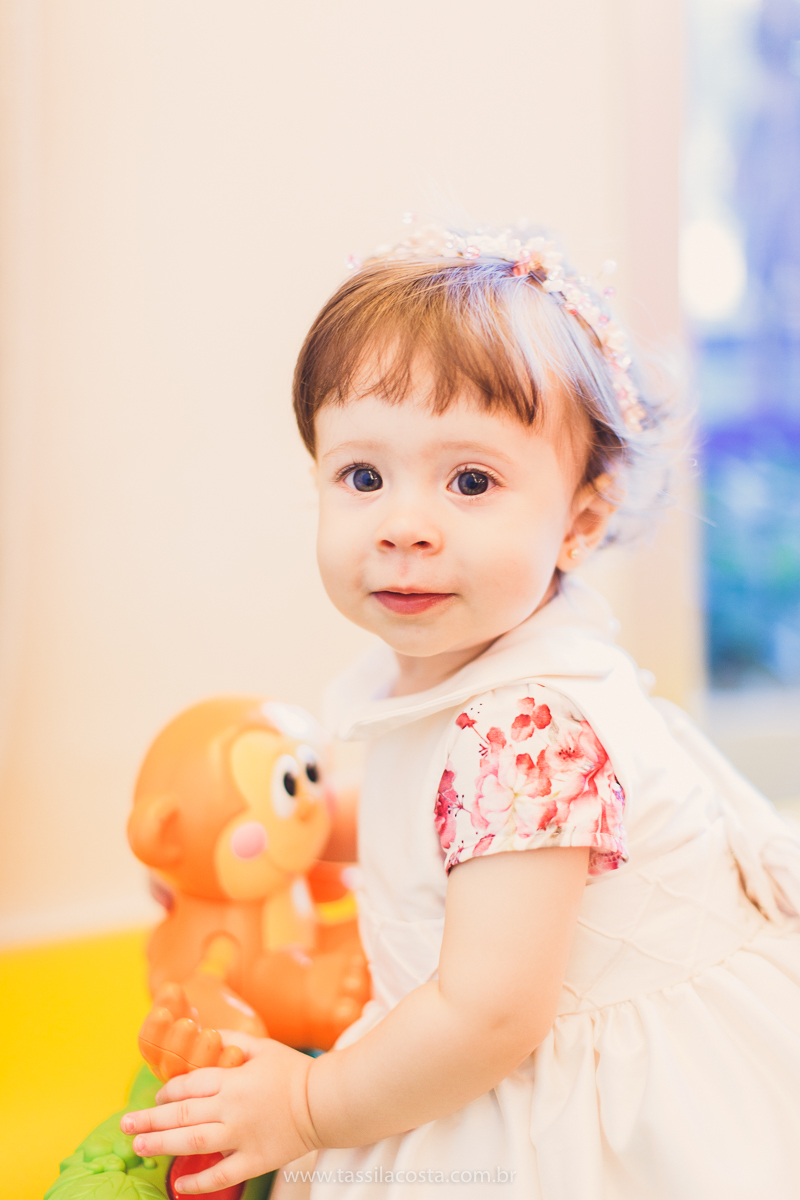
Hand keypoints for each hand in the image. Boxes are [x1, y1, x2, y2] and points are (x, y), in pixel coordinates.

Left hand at [120, 1033, 320, 1193]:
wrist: (326, 1102)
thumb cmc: (294, 1071)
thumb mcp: (263, 1046)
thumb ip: (232, 1041)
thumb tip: (205, 1036)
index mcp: (233, 1080)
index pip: (189, 1085)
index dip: (168, 1091)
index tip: (156, 1097)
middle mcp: (232, 1108)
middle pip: (182, 1114)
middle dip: (150, 1119)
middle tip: (125, 1124)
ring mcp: (242, 1137)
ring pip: (194, 1142)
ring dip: (162, 1144)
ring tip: (139, 1145)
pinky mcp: (254, 1160)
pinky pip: (221, 1176)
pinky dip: (198, 1182)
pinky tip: (179, 1183)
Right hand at [139, 982, 246, 1080]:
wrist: (236, 1017)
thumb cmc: (206, 1004)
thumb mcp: (188, 998)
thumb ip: (176, 998)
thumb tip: (170, 989)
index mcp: (158, 1047)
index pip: (148, 1043)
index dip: (154, 1030)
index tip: (162, 1013)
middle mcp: (174, 1067)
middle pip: (169, 1063)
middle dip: (177, 1045)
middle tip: (187, 1025)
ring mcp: (198, 1078)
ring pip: (194, 1074)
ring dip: (201, 1057)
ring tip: (211, 1035)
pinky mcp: (223, 1080)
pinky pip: (222, 1079)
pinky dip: (227, 1065)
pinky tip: (235, 1050)